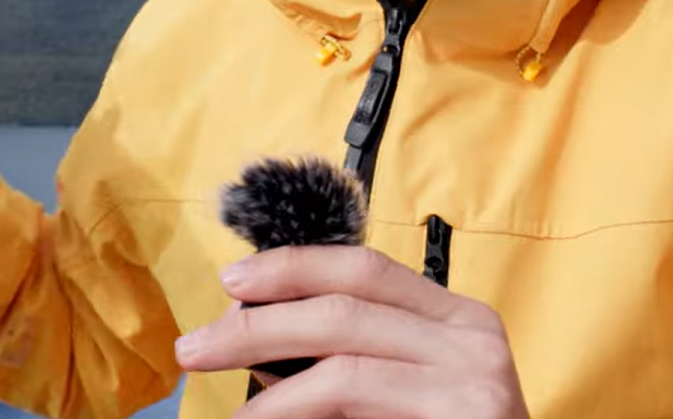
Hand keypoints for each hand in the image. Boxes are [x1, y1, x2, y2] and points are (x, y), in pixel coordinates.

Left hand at [174, 245, 528, 418]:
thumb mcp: (413, 384)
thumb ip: (359, 354)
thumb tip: (259, 338)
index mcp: (458, 317)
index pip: (364, 268)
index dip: (292, 267)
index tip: (233, 281)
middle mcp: (471, 339)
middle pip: (344, 309)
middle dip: (257, 324)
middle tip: (198, 346)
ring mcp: (474, 384)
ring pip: (344, 368)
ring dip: (271, 393)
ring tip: (233, 416)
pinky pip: (358, 409)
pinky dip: (299, 417)